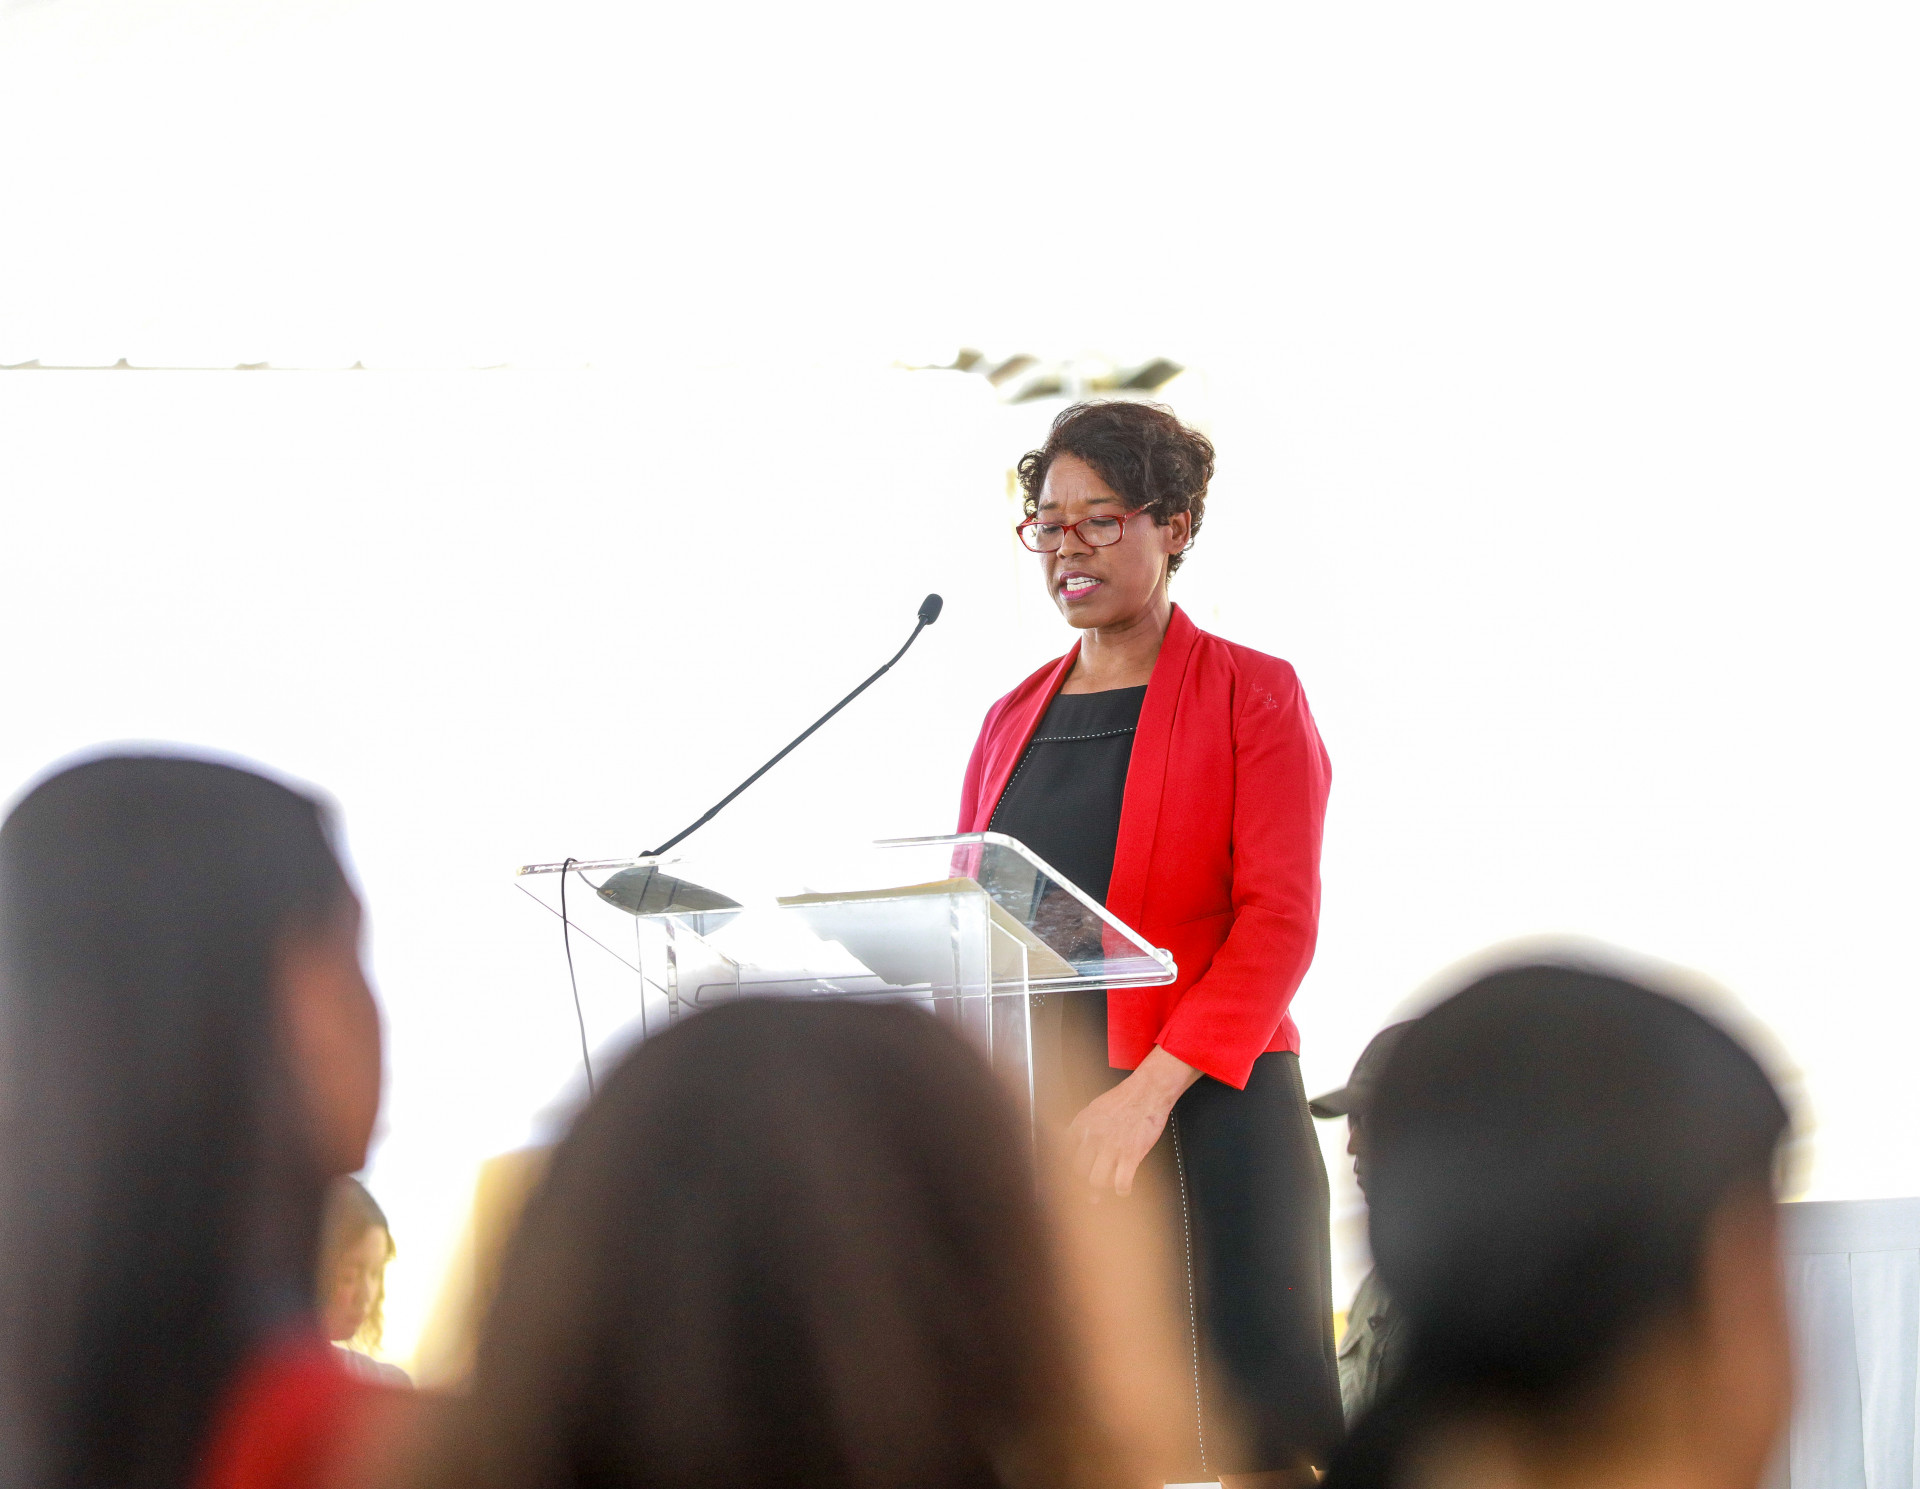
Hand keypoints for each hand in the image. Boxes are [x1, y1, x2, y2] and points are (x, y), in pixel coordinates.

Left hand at [1068, 1045, 1202, 1197]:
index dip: (1067, 1166)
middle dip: (1086, 1178)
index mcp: (1082, 1125)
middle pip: (1079, 1171)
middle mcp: (1093, 1137)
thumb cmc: (1125, 1098)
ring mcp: (1111, 1147)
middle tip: (1093, 1181)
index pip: (1063, 1152)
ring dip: (1104, 1186)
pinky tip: (1124, 1188)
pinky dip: (1123, 1190)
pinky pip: (1121, 1183)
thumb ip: (1083, 1126)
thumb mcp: (1095, 1108)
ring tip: (1110, 1182)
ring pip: (1097, 1181)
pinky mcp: (1131, 1155)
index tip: (1071, 1174)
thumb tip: (1074, 1141)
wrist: (1149, 1090)